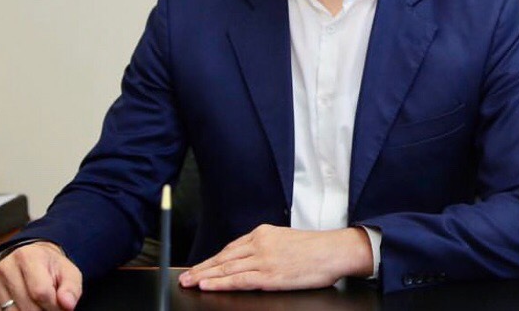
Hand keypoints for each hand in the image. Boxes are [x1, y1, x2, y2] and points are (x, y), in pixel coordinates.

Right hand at [0, 241, 82, 310]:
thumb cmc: (50, 268)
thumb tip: (68, 305)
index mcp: (28, 257)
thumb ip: (71, 288)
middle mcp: (6, 268)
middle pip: (27, 306)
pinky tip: (25, 308)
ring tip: (39, 306)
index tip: (60, 306)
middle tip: (49, 307)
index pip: (41, 292)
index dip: (53, 306)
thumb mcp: (67, 273)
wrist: (30, 260)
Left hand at [179, 225, 372, 290]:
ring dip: (205, 276)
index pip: (231, 248)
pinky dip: (220, 282)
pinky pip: (238, 280)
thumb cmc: (315, 249)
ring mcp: (263, 259)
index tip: (199, 266)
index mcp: (263, 233)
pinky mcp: (269, 275)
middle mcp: (260, 243)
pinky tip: (208, 285)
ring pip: (227, 268)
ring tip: (190, 282)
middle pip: (224, 257)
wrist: (333, 251)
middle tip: (184, 276)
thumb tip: (251, 259)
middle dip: (202, 268)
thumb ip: (267, 247)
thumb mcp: (286, 239)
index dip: (212, 259)